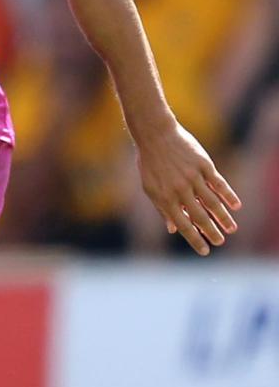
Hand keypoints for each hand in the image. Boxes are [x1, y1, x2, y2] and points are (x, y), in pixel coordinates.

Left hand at [136, 124, 241, 255]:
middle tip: (221, 241)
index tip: (205, 251)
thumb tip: (173, 229)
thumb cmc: (150, 163)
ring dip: (223, 217)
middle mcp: (179, 190)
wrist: (155, 135)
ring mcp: (192, 177)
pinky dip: (228, 195)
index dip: (194, 239)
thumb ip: (162, 208)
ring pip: (212, 202)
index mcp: (164, 198)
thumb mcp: (150, 188)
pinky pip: (218, 183)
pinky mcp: (203, 165)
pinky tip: (236, 206)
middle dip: (211, 231)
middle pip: (199, 216)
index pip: (182, 225)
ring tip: (231, 228)